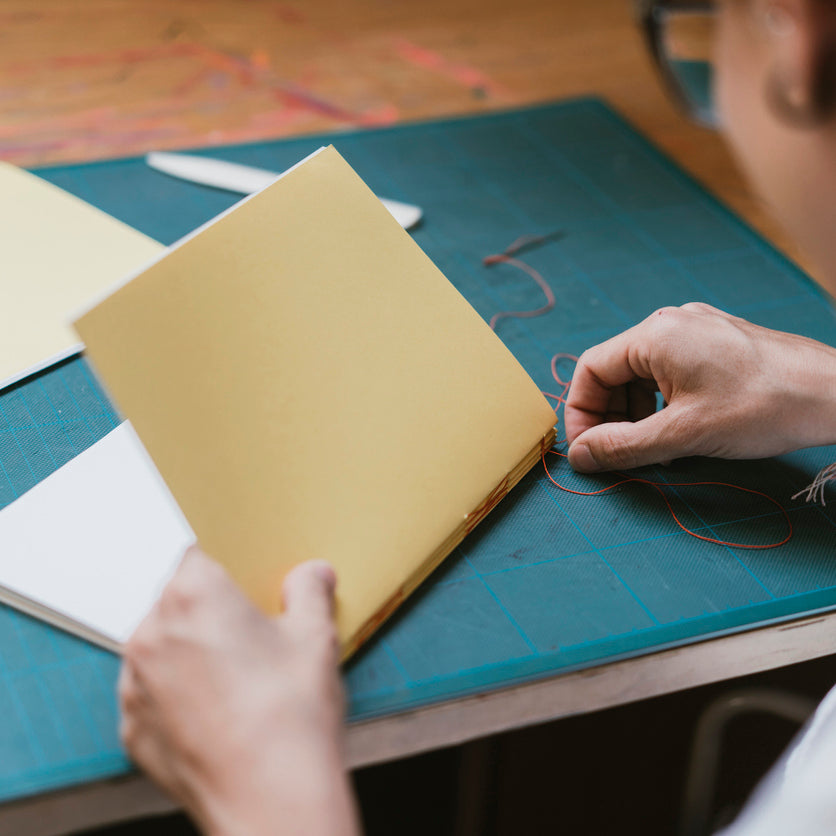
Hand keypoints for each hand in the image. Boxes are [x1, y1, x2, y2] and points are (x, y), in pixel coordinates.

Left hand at [119, 547, 360, 835]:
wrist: (272, 801)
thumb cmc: (292, 715)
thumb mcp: (316, 637)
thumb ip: (310, 591)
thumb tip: (313, 574)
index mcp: (194, 595)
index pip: (197, 553)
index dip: (224, 565)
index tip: (244, 582)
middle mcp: (151, 632)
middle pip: (175, 599)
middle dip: (208, 609)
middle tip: (251, 635)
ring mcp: (134, 683)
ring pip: (161, 645)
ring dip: (188, 650)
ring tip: (236, 678)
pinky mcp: (132, 727)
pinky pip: (151, 692)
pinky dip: (176, 694)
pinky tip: (217, 711)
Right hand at [564, 303, 835, 471]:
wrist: (835, 394)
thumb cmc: (762, 408)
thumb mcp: (682, 435)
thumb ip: (623, 447)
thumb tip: (579, 457)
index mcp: (656, 335)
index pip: (591, 369)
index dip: (581, 412)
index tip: (587, 450)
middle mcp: (672, 324)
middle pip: (616, 372)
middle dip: (610, 417)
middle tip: (617, 456)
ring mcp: (697, 331)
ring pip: (643, 376)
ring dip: (636, 415)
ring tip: (651, 451)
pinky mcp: (718, 345)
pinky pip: (671, 374)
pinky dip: (662, 405)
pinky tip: (677, 433)